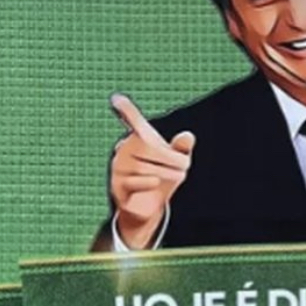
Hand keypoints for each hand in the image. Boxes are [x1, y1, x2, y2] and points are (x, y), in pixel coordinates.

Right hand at [109, 93, 194, 249]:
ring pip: (145, 167)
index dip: (126, 110)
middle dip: (171, 158)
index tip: (116, 98)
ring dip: (167, 173)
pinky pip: (132, 182)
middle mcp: (124, 150)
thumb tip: (188, 136)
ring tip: (177, 176)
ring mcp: (119, 168)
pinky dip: (145, 182)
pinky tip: (156, 181)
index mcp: (137, 139)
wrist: (147, 207)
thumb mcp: (175, 162)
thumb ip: (182, 148)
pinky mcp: (118, 187)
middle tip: (185, 166)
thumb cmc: (162, 176)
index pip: (132, 121)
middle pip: (149, 149)